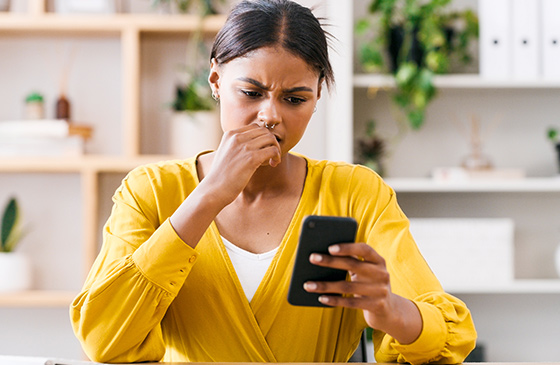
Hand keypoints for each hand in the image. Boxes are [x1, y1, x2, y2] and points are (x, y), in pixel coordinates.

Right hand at [204, 123, 280, 203]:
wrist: (214, 189)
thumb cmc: (221, 175)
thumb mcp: (226, 152)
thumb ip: (237, 145)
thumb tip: (255, 144)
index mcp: (230, 134)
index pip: (255, 127)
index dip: (263, 137)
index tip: (264, 149)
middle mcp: (237, 137)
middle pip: (264, 131)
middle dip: (271, 142)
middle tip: (271, 155)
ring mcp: (244, 147)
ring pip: (271, 138)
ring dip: (276, 148)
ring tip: (273, 160)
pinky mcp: (251, 158)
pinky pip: (273, 150)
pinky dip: (276, 156)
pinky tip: (273, 164)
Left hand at [303, 243, 421, 344]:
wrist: (388, 310)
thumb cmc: (369, 285)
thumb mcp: (365, 271)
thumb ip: (351, 261)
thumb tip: (322, 255)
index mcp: (378, 261)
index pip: (364, 249)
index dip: (347, 247)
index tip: (330, 248)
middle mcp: (382, 274)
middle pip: (353, 265)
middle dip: (330, 261)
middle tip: (312, 258)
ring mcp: (380, 290)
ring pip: (347, 286)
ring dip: (325, 285)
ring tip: (308, 285)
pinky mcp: (376, 306)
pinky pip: (351, 303)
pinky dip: (334, 300)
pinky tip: (321, 298)